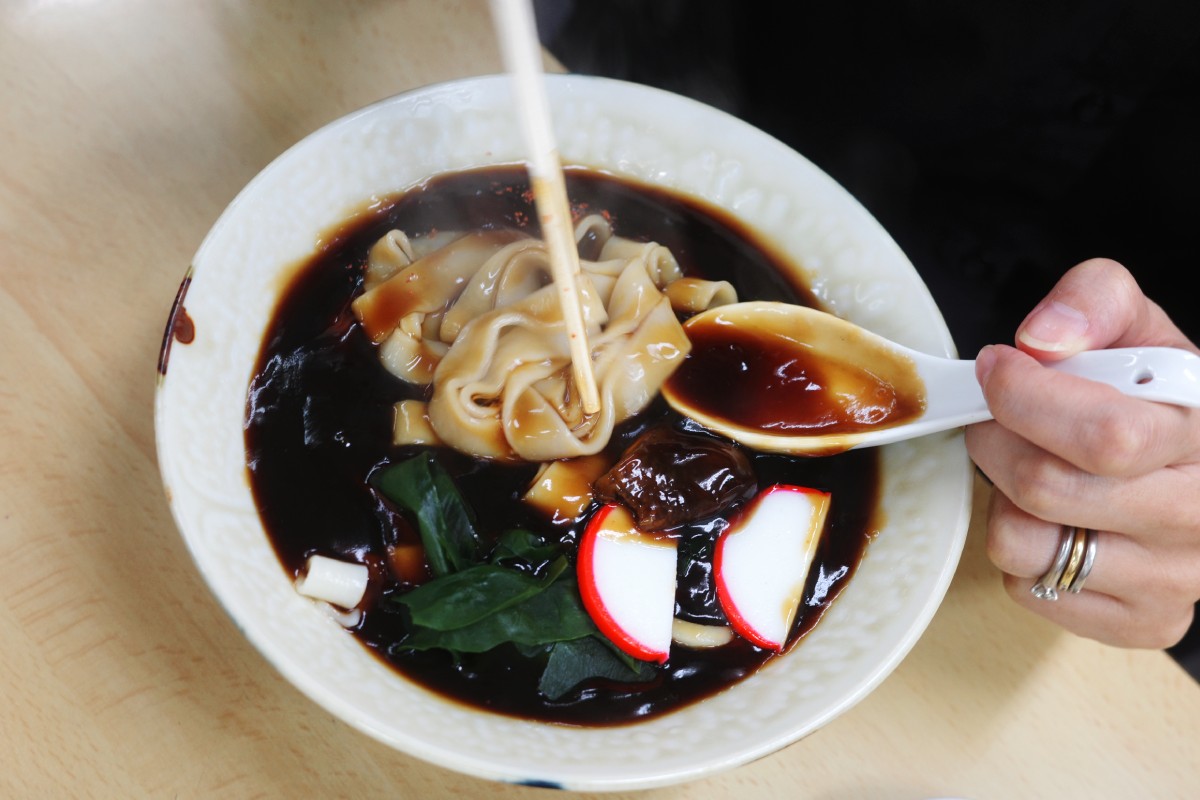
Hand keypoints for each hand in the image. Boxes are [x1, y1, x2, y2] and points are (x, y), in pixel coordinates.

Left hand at [966, 258, 1199, 647]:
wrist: (1197, 467)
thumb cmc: (1158, 396)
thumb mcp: (1138, 326)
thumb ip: (1093, 302)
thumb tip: (1042, 338)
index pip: (1106, 436)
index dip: (1026, 399)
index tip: (997, 370)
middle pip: (1046, 489)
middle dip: (995, 440)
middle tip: (997, 420)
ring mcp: (1176, 580)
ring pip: (1023, 545)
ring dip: (1004, 500)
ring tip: (1034, 470)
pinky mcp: (1143, 623)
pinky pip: (1028, 589)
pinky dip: (1021, 551)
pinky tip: (1056, 520)